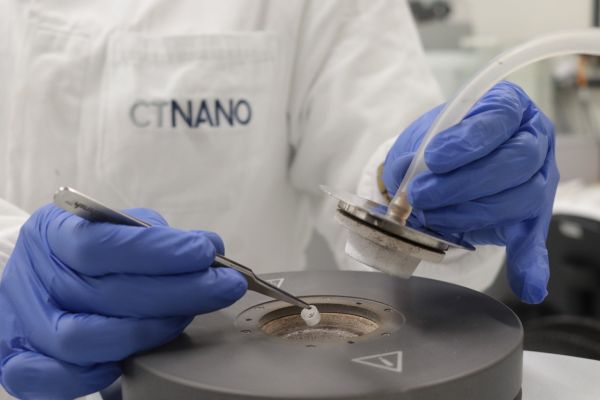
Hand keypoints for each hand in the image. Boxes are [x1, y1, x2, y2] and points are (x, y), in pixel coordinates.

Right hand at [0, 205, 246, 398]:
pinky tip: (125, 364)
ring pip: (81, 339)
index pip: (101, 245)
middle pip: (104, 294)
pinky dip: (87, 377)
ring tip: (183, 318)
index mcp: (54, 233)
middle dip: (176, 292)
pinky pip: (46, 380)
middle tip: (223, 286)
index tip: (206, 254)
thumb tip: (212, 248)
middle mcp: (34, 278)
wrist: (39, 275)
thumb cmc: (89, 248)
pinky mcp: (20, 360)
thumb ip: (159, 236)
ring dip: (145, 331)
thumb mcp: (118, 227)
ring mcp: (24, 323)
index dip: (158, 252)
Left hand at [383, 81, 558, 303]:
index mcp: (508, 107)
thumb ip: (416, 155)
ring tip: (431, 218)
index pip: (500, 116)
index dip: (469, 139)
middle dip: (465, 183)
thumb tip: (409, 177)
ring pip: (521, 197)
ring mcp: (538, 177)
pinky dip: (530, 262)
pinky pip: (534, 238)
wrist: (441, 164)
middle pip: (517, 160)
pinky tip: (527, 285)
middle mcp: (533, 139)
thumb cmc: (437, 144)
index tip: (434, 158)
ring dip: (471, 213)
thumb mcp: (420, 139)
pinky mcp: (532, 214)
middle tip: (422, 195)